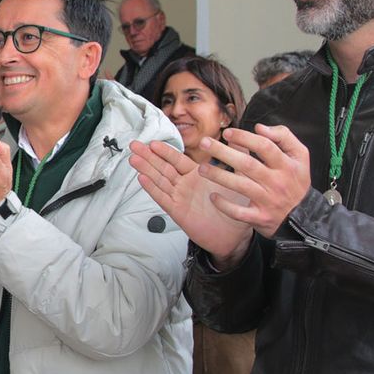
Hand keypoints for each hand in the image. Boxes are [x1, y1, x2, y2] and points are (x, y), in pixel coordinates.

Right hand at [128, 139, 251, 265]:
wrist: (236, 235)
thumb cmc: (237, 208)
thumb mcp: (240, 178)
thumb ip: (237, 158)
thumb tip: (237, 138)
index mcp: (197, 175)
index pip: (177, 159)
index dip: (164, 151)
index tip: (153, 142)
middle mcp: (186, 185)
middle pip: (163, 167)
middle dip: (148, 156)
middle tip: (135, 145)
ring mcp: (180, 198)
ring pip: (159, 181)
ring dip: (146, 169)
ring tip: (133, 159)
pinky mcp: (178, 212)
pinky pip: (163, 198)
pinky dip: (152, 189)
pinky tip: (142, 179)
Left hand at [194, 125, 313, 236]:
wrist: (305, 217)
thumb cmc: (296, 183)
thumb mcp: (300, 156)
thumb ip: (284, 137)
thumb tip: (260, 128)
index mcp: (286, 165)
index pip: (264, 146)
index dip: (245, 137)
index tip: (227, 133)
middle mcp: (276, 182)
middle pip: (247, 164)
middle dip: (223, 152)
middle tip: (205, 143)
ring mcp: (268, 200)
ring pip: (240, 186)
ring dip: (218, 176)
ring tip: (201, 168)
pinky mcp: (260, 217)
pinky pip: (239, 212)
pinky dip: (225, 205)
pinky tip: (213, 196)